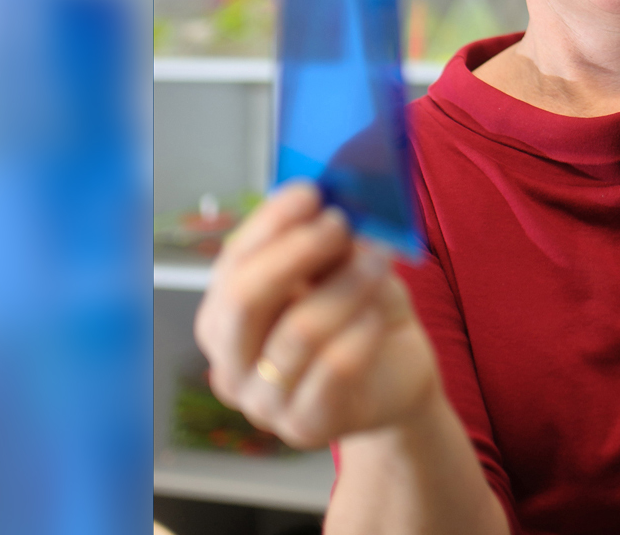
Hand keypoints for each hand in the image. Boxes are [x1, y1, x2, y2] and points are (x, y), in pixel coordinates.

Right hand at [194, 182, 442, 449]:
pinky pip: (334, 367)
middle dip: (294, 251)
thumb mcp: (342, 269)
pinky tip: (380, 317)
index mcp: (224, 318)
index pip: (231, 263)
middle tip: (339, 223)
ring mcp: (263, 403)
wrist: (396, 378)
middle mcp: (230, 363)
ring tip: (380, 260)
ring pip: (299, 330)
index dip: (269, 223)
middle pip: (242, 299)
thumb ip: (326, 243)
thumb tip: (330, 203)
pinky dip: (363, 331)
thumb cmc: (359, 316)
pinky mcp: (305, 426)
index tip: (310, 191)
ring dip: (346, 284)